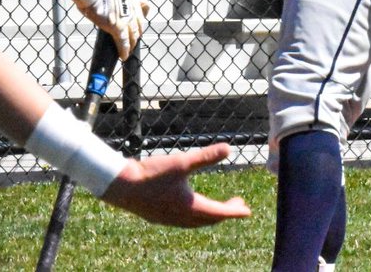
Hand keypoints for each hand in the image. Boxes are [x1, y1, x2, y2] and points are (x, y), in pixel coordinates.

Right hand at [69, 0, 150, 60]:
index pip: (145, 6)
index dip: (142, 15)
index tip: (139, 20)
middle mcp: (133, 8)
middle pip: (140, 25)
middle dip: (137, 33)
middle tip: (133, 38)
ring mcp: (127, 19)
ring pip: (133, 36)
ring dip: (131, 44)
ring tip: (129, 50)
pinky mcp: (118, 28)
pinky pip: (123, 43)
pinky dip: (124, 51)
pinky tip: (123, 56)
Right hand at [103, 143, 250, 226]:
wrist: (122, 186)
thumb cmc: (152, 174)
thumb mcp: (181, 162)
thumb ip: (205, 156)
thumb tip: (229, 148)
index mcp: (192, 207)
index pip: (220, 212)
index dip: (235, 211)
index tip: (248, 211)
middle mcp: (183, 218)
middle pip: (210, 219)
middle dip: (225, 212)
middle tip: (237, 204)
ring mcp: (171, 220)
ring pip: (197, 222)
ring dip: (210, 215)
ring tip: (216, 206)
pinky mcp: (161, 218)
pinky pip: (185, 221)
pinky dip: (195, 216)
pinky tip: (189, 207)